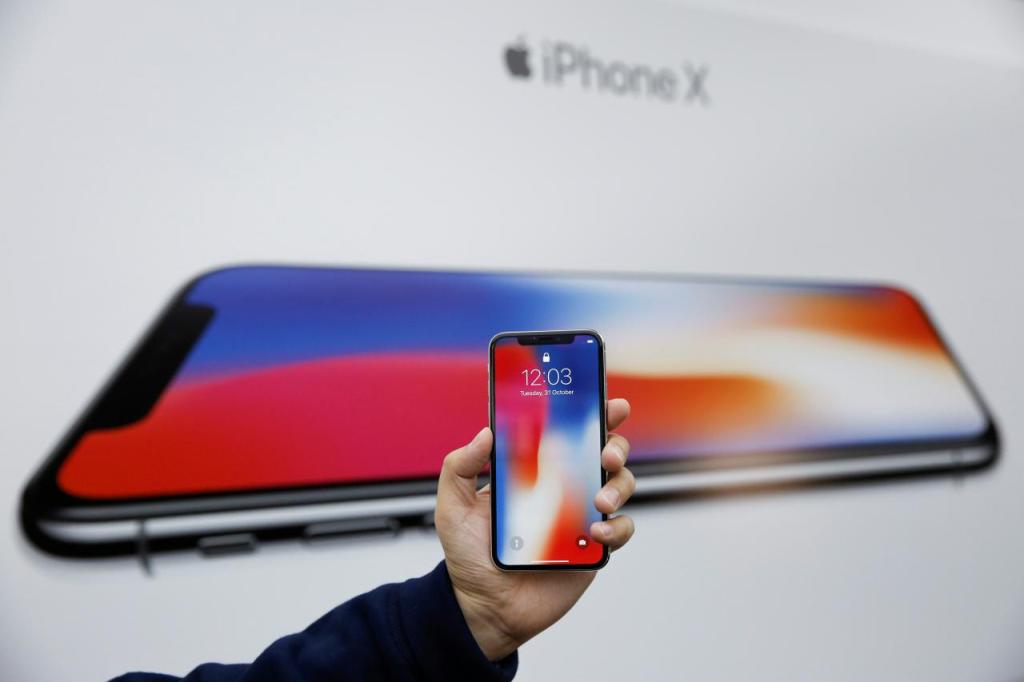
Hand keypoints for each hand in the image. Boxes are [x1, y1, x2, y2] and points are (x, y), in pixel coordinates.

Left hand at [435, 398, 635, 660]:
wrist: (483, 607)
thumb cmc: (469, 555)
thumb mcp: (453, 506)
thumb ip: (460, 466)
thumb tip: (486, 432)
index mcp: (534, 469)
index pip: (567, 431)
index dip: (591, 412)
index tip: (606, 401)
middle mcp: (563, 487)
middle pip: (604, 452)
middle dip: (615, 443)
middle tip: (605, 452)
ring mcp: (581, 516)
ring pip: (620, 485)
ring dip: (619, 485)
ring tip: (599, 501)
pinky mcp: (593, 548)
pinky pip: (621, 530)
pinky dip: (617, 527)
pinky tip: (595, 532)